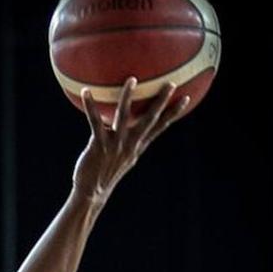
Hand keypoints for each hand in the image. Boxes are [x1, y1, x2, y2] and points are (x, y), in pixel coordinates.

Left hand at [72, 78, 189, 203]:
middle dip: (160, 101)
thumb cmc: (106, 172)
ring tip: (132, 79)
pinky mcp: (99, 145)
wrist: (93, 192)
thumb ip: (128, 141)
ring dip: (127, 96)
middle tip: (170, 83)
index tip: (186, 97)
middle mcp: (130, 143)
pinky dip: (90, 106)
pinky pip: (95, 122)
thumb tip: (128, 125)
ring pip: (124, 116)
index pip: (160, 126)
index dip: (173, 113)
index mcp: (138, 146)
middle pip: (149, 119)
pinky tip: (86, 91)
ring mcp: (116, 144)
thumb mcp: (123, 156)